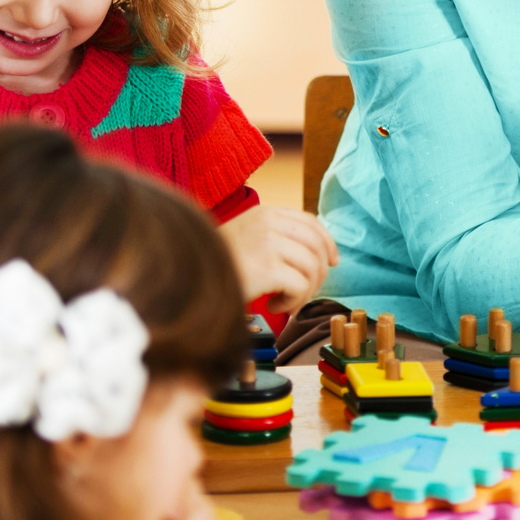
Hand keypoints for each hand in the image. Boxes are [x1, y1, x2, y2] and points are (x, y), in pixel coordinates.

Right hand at [218, 206, 337, 313]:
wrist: (186, 278)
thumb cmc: (216, 266)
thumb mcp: (247, 239)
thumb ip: (276, 239)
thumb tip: (317, 255)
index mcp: (265, 213)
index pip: (310, 222)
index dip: (327, 243)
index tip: (332, 262)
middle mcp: (268, 222)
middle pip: (316, 246)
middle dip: (319, 273)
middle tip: (304, 292)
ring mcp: (267, 243)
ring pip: (312, 267)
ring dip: (304, 291)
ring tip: (285, 301)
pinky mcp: (267, 267)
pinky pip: (300, 285)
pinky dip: (293, 301)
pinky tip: (274, 306)